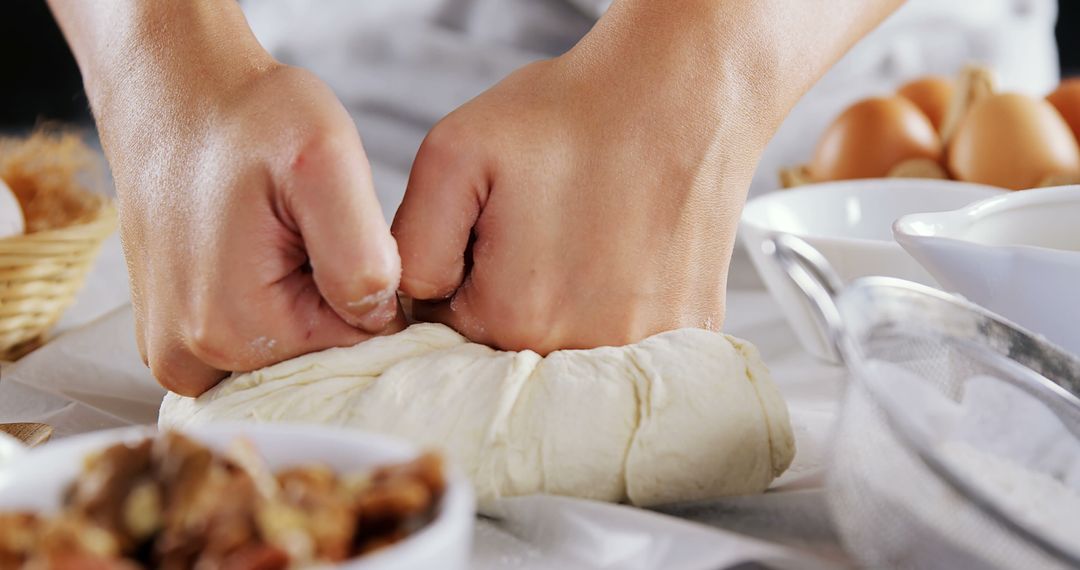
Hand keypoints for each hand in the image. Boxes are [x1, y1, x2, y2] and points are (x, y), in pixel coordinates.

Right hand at [104, 63, 402, 395]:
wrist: (178, 94)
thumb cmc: (254, 119)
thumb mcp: (326, 162)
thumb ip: (360, 253)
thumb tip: (377, 318)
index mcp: (239, 331)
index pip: (360, 345)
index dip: (370, 287)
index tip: (341, 233)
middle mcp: (194, 360)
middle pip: (319, 357)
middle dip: (332, 299)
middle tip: (305, 228)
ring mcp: (175, 354)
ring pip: (285, 353)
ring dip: (298, 304)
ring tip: (275, 236)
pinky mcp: (169, 339)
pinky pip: (246, 348)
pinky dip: (263, 310)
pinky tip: (253, 253)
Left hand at [392, 0, 900, 353]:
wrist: (680, 91)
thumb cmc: (572, 116)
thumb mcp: (452, 154)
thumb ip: (412, 244)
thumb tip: (412, 303)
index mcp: (511, 315)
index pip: (449, 331)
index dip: (459, 278)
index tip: (491, 233)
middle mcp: (578, 348)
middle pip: (510, 347)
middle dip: (510, 296)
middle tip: (540, 227)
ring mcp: (642, 346)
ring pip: (570, 348)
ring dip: (567, 305)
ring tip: (585, 237)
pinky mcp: (689, 330)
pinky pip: (631, 341)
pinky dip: (620, 307)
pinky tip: (626, 254)